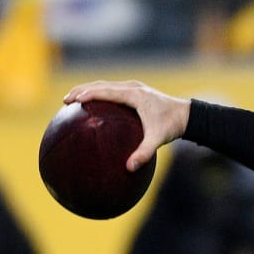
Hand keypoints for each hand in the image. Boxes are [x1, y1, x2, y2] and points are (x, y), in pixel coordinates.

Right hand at [62, 80, 190, 172]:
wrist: (187, 115)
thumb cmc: (172, 126)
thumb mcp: (158, 140)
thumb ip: (144, 153)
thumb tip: (129, 168)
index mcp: (134, 95)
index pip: (105, 91)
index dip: (88, 94)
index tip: (73, 100)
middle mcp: (132, 88)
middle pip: (101, 85)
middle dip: (82, 90)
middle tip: (65, 100)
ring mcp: (134, 88)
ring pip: (106, 85)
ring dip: (88, 90)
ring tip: (72, 100)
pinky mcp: (136, 92)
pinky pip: (113, 90)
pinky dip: (99, 94)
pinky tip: (92, 106)